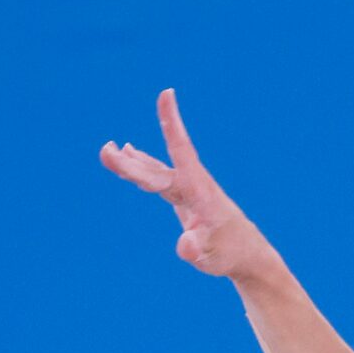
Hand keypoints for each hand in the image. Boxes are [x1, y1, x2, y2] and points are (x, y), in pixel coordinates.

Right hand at [98, 89, 275, 282]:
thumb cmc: (231, 254)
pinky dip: (143, 165)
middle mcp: (194, 185)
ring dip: (131, 163)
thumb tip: (184, 246)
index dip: (172, 124)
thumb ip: (197, 250)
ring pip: (155, 172)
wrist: (248, 255)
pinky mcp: (184, 196)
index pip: (183, 152)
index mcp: (201, 192)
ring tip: (108, 150)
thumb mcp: (214, 258)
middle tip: (105, 152)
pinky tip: (129, 152)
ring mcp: (188, 190)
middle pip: (158, 170)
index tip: (166, 94)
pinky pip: (159, 177)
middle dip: (132, 163)